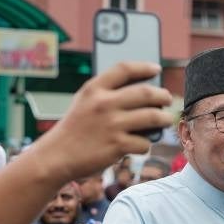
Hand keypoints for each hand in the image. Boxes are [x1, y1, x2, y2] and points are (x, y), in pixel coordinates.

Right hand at [39, 62, 173, 177]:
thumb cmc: (74, 129)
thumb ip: (106, 93)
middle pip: (146, 93)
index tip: (156, 68)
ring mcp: (112, 125)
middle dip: (162, 95)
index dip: (144, 67)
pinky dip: (146, 144)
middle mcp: (104, 104)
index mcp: (94, 89)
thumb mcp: (84, 102)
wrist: (56, 156)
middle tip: (167, 99)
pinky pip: (144, 142)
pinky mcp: (117, 145)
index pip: (125, 69)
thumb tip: (141, 92)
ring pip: (152, 117)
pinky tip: (142, 144)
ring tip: (165, 120)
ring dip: (163, 119)